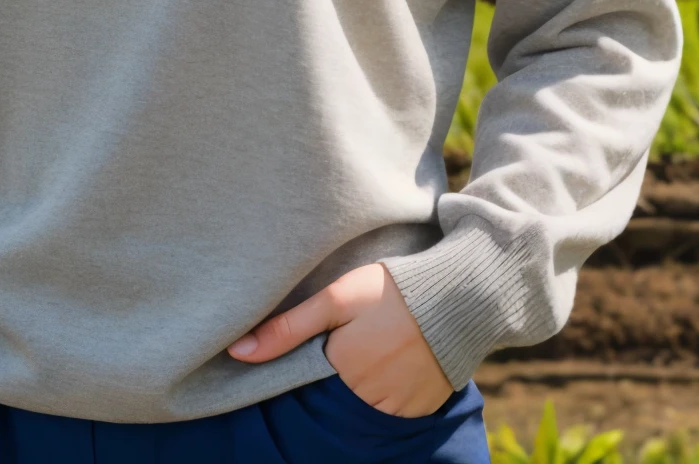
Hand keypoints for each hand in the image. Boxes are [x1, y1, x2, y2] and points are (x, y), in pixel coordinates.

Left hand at [227, 263, 451, 417]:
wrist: (461, 294)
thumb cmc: (392, 289)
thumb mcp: (336, 298)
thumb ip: (288, 327)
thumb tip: (237, 353)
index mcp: (342, 368)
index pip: (309, 375)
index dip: (312, 356)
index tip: (321, 339)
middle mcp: (368, 397)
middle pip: (337, 391)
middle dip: (338, 369)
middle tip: (355, 338)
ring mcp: (397, 408)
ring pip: (363, 403)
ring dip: (363, 382)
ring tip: (376, 346)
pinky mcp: (421, 410)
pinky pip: (392, 408)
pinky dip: (389, 390)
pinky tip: (396, 359)